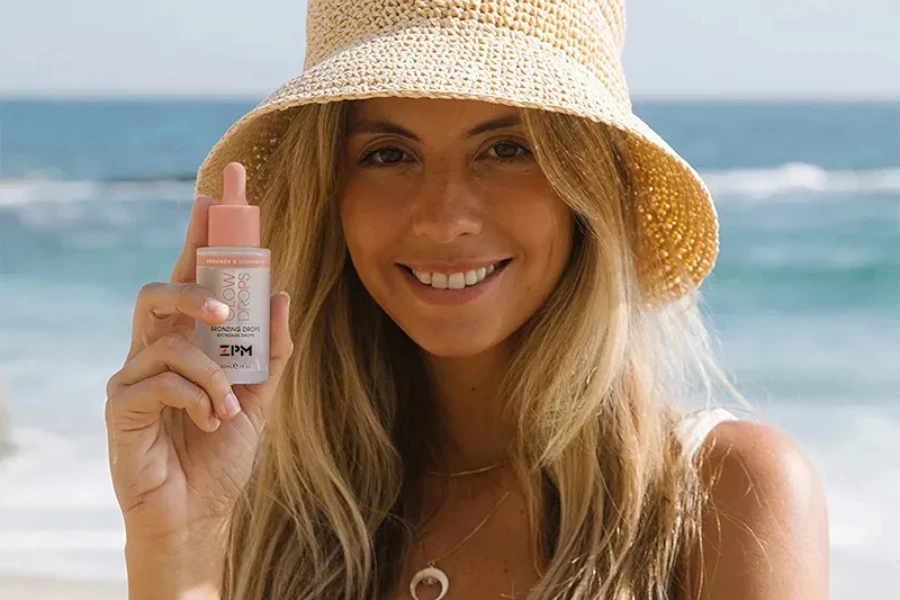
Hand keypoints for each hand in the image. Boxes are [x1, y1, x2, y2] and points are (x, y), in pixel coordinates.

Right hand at [105, 162, 291, 544]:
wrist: (199, 513)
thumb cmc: (222, 454)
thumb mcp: (260, 399)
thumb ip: (271, 352)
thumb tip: (283, 293)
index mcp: (191, 342)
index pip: (194, 277)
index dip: (202, 235)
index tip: (217, 193)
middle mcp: (157, 350)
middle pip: (160, 288)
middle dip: (193, 284)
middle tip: (228, 312)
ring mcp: (133, 375)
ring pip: (164, 336)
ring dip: (208, 370)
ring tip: (226, 405)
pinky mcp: (119, 406)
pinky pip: (155, 379)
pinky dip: (193, 398)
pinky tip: (207, 422)